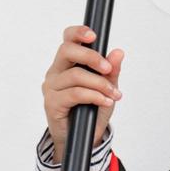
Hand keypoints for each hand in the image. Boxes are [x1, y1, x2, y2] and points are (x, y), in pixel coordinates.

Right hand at [42, 24, 124, 163]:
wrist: (85, 137)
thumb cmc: (93, 109)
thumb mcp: (108, 88)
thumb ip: (112, 71)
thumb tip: (118, 52)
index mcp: (68, 63)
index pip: (68, 40)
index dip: (78, 33)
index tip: (94, 36)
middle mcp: (56, 71)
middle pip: (67, 51)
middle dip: (91, 57)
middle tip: (108, 69)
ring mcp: (51, 87)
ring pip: (76, 75)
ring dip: (100, 84)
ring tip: (114, 94)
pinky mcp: (51, 103)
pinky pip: (75, 94)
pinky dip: (94, 96)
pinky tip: (105, 101)